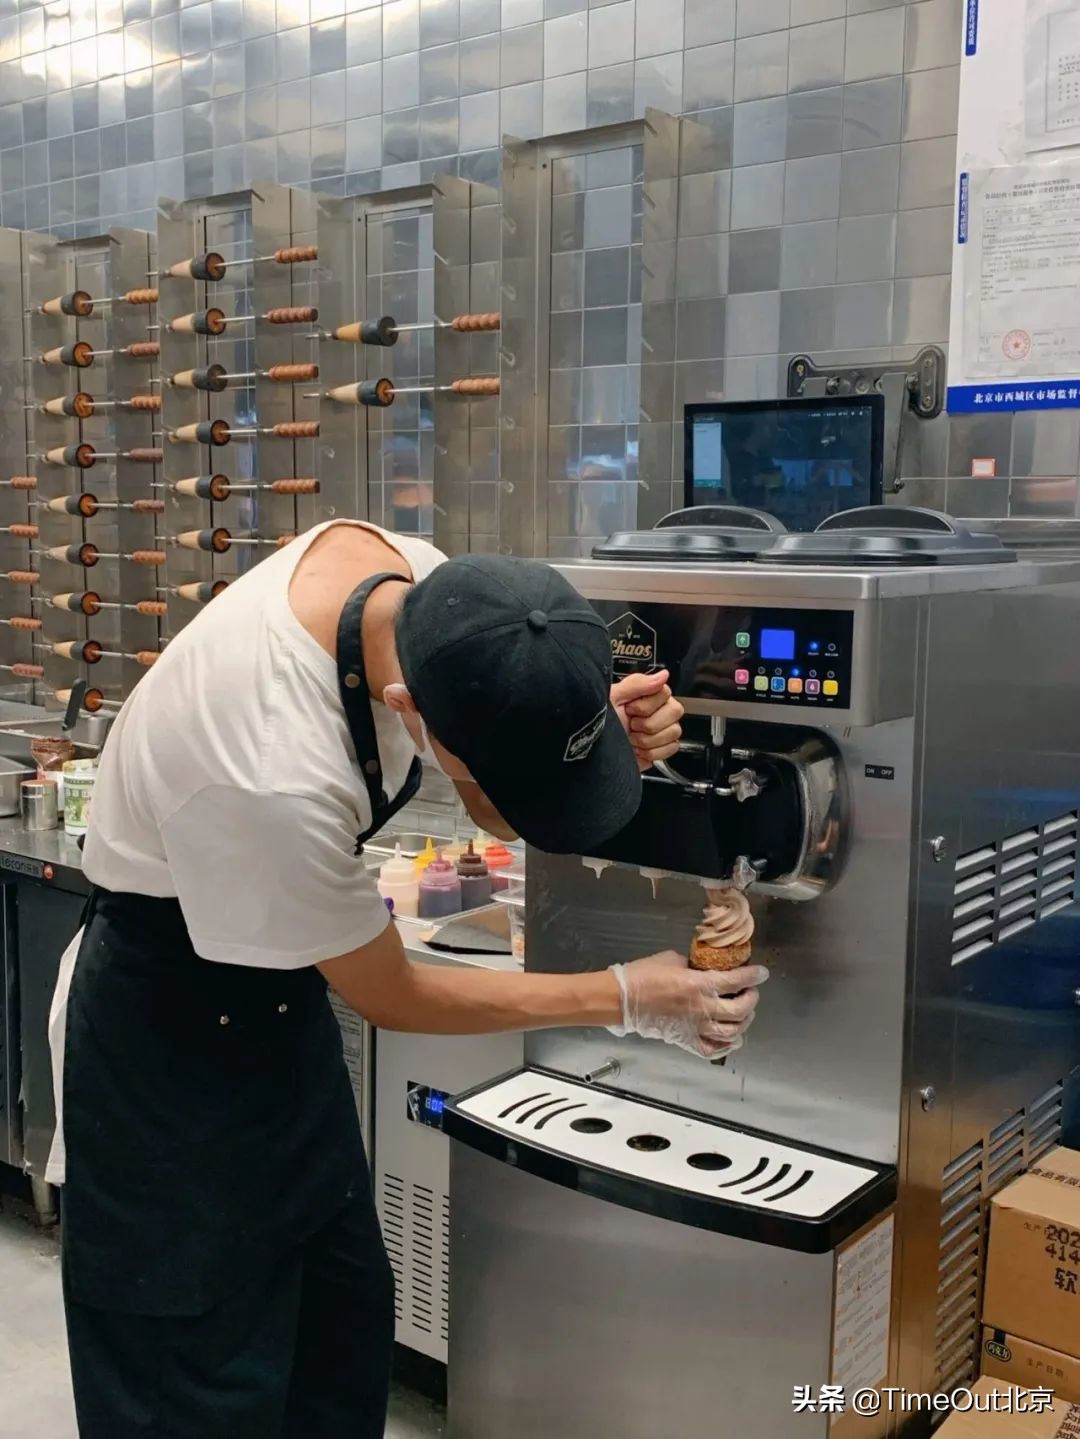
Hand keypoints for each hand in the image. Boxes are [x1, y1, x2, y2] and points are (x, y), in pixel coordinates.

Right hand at [608, 950, 767, 1058]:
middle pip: (741, 1009)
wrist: (622, 999)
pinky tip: (731, 1038)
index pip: (737, 981)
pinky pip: (713, 1050)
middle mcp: (703, 1009)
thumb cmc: (643, 975)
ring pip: (732, 1032)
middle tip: (750, 992)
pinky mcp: (686, 1041)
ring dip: (743, 1022)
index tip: (761, 973)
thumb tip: (705, 966)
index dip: (753, 976)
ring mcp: (695, 1028)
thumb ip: (694, 964)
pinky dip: (726, 1046)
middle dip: (752, 999)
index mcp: (700, 985)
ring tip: (744, 1014)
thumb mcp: (673, 959)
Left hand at [610, 669, 684, 770]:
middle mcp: (658, 710)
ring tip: (632, 738)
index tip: (630, 709)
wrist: (595, 750)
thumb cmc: (600, 723)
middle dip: (648, 724)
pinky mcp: (662, 749)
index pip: (666, 692)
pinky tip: (638, 749)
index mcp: (648, 695)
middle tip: (632, 725)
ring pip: (674, 732)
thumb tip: (663, 675)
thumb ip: (638, 683)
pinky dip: (652, 752)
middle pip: (674, 712)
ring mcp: (662, 730)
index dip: (646, 705)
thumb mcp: (613, 697)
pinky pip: (672, 749)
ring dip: (648, 739)